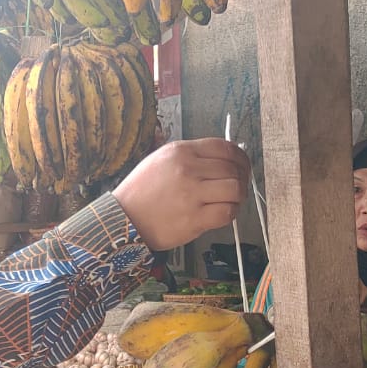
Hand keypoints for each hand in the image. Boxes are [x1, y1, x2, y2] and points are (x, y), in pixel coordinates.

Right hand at [113, 139, 249, 250]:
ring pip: (235, 189)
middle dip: (242, 178)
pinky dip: (231, 213)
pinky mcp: (194, 219)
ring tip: (232, 200)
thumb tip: (223, 159)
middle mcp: (188, 169)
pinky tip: (224, 213)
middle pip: (233, 169)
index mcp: (181, 151)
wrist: (123, 220)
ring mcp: (192, 194)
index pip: (224, 148)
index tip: (243, 165)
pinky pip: (227, 212)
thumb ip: (191, 157)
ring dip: (239, 196)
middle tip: (239, 186)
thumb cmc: (141, 192)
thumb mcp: (161, 160)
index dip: (240, 157)